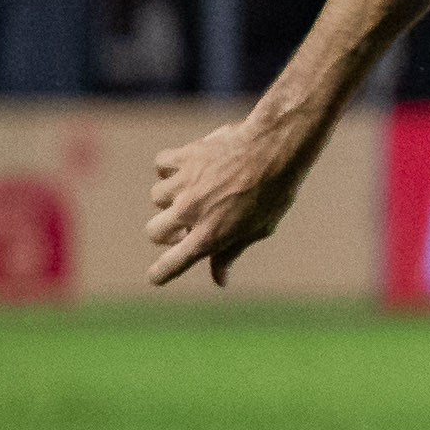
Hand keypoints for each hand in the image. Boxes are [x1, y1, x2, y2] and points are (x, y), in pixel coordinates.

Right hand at [147, 114, 308, 288]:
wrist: (275, 148)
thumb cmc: (274, 192)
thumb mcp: (258, 229)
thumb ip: (231, 252)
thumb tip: (220, 280)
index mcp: (210, 235)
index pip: (173, 263)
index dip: (161, 273)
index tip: (155, 278)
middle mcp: (191, 212)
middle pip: (154, 232)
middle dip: (165, 231)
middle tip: (185, 222)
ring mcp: (183, 185)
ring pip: (157, 197)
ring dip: (173, 195)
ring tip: (199, 186)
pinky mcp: (181, 158)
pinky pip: (161, 165)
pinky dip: (171, 165)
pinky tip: (192, 165)